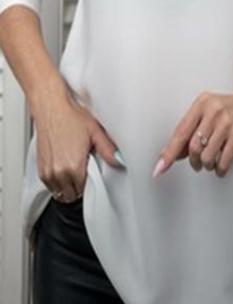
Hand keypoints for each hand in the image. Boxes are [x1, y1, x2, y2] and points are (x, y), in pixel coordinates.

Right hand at [32, 76, 124, 201]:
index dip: (91, 183)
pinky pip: (50, 186)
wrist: (51, 108)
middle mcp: (58, 173)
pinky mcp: (40, 169)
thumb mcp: (95, 132)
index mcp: (73, 167)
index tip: (92, 173)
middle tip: (84, 169)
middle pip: (72, 194)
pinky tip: (64, 167)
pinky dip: (57, 181)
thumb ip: (108, 150)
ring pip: (60, 192)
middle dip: (80, 186)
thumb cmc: (70, 117)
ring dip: (68, 186)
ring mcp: (47, 172)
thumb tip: (119, 161)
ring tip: (74, 168)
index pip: (84, 190)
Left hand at [153, 86, 232, 178]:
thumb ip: (189, 130)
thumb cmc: (230, 109)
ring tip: (211, 161)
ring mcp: (227, 124)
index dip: (169, 152)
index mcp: (202, 104)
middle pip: (193, 147)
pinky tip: (220, 166)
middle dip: (193, 160)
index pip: (180, 132)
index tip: (160, 167)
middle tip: (196, 162)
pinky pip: (223, 162)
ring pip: (207, 156)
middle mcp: (214, 112)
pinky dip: (219, 169)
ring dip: (206, 165)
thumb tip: (171, 154)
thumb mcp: (207, 112)